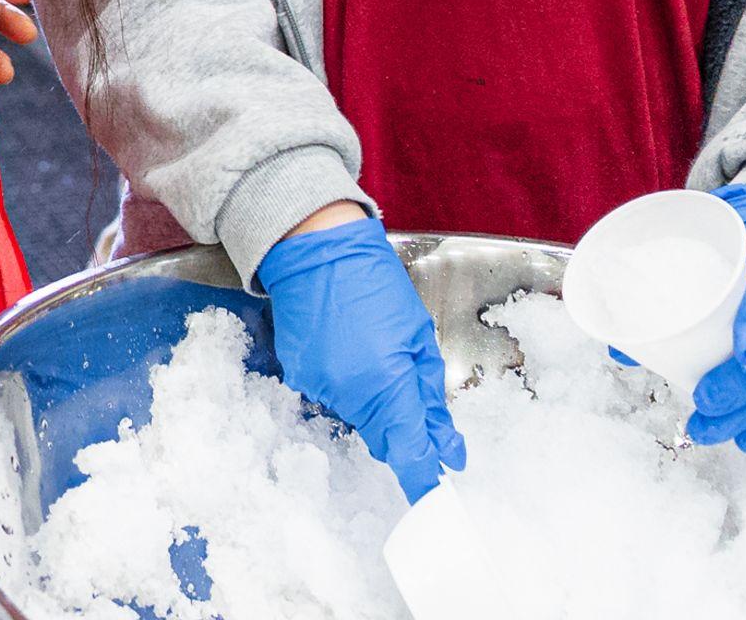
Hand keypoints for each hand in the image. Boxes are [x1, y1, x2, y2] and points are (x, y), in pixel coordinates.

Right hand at [254, 213, 465, 500]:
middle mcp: (349, 393)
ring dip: (372, 397)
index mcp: (387, 383)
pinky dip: (344, 380)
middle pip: (384, 438)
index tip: (436, 496)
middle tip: (406, 379)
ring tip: (371, 347)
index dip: (424, 480)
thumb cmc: (374, 282)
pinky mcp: (297, 375)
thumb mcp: (418, 337)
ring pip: (358, 416)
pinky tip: (346, 344)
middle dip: (401, 425)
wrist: (315, 248)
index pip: (409, 453)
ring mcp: (318, 386)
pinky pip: (332, 395)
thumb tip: (447, 448)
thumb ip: (431, 399)